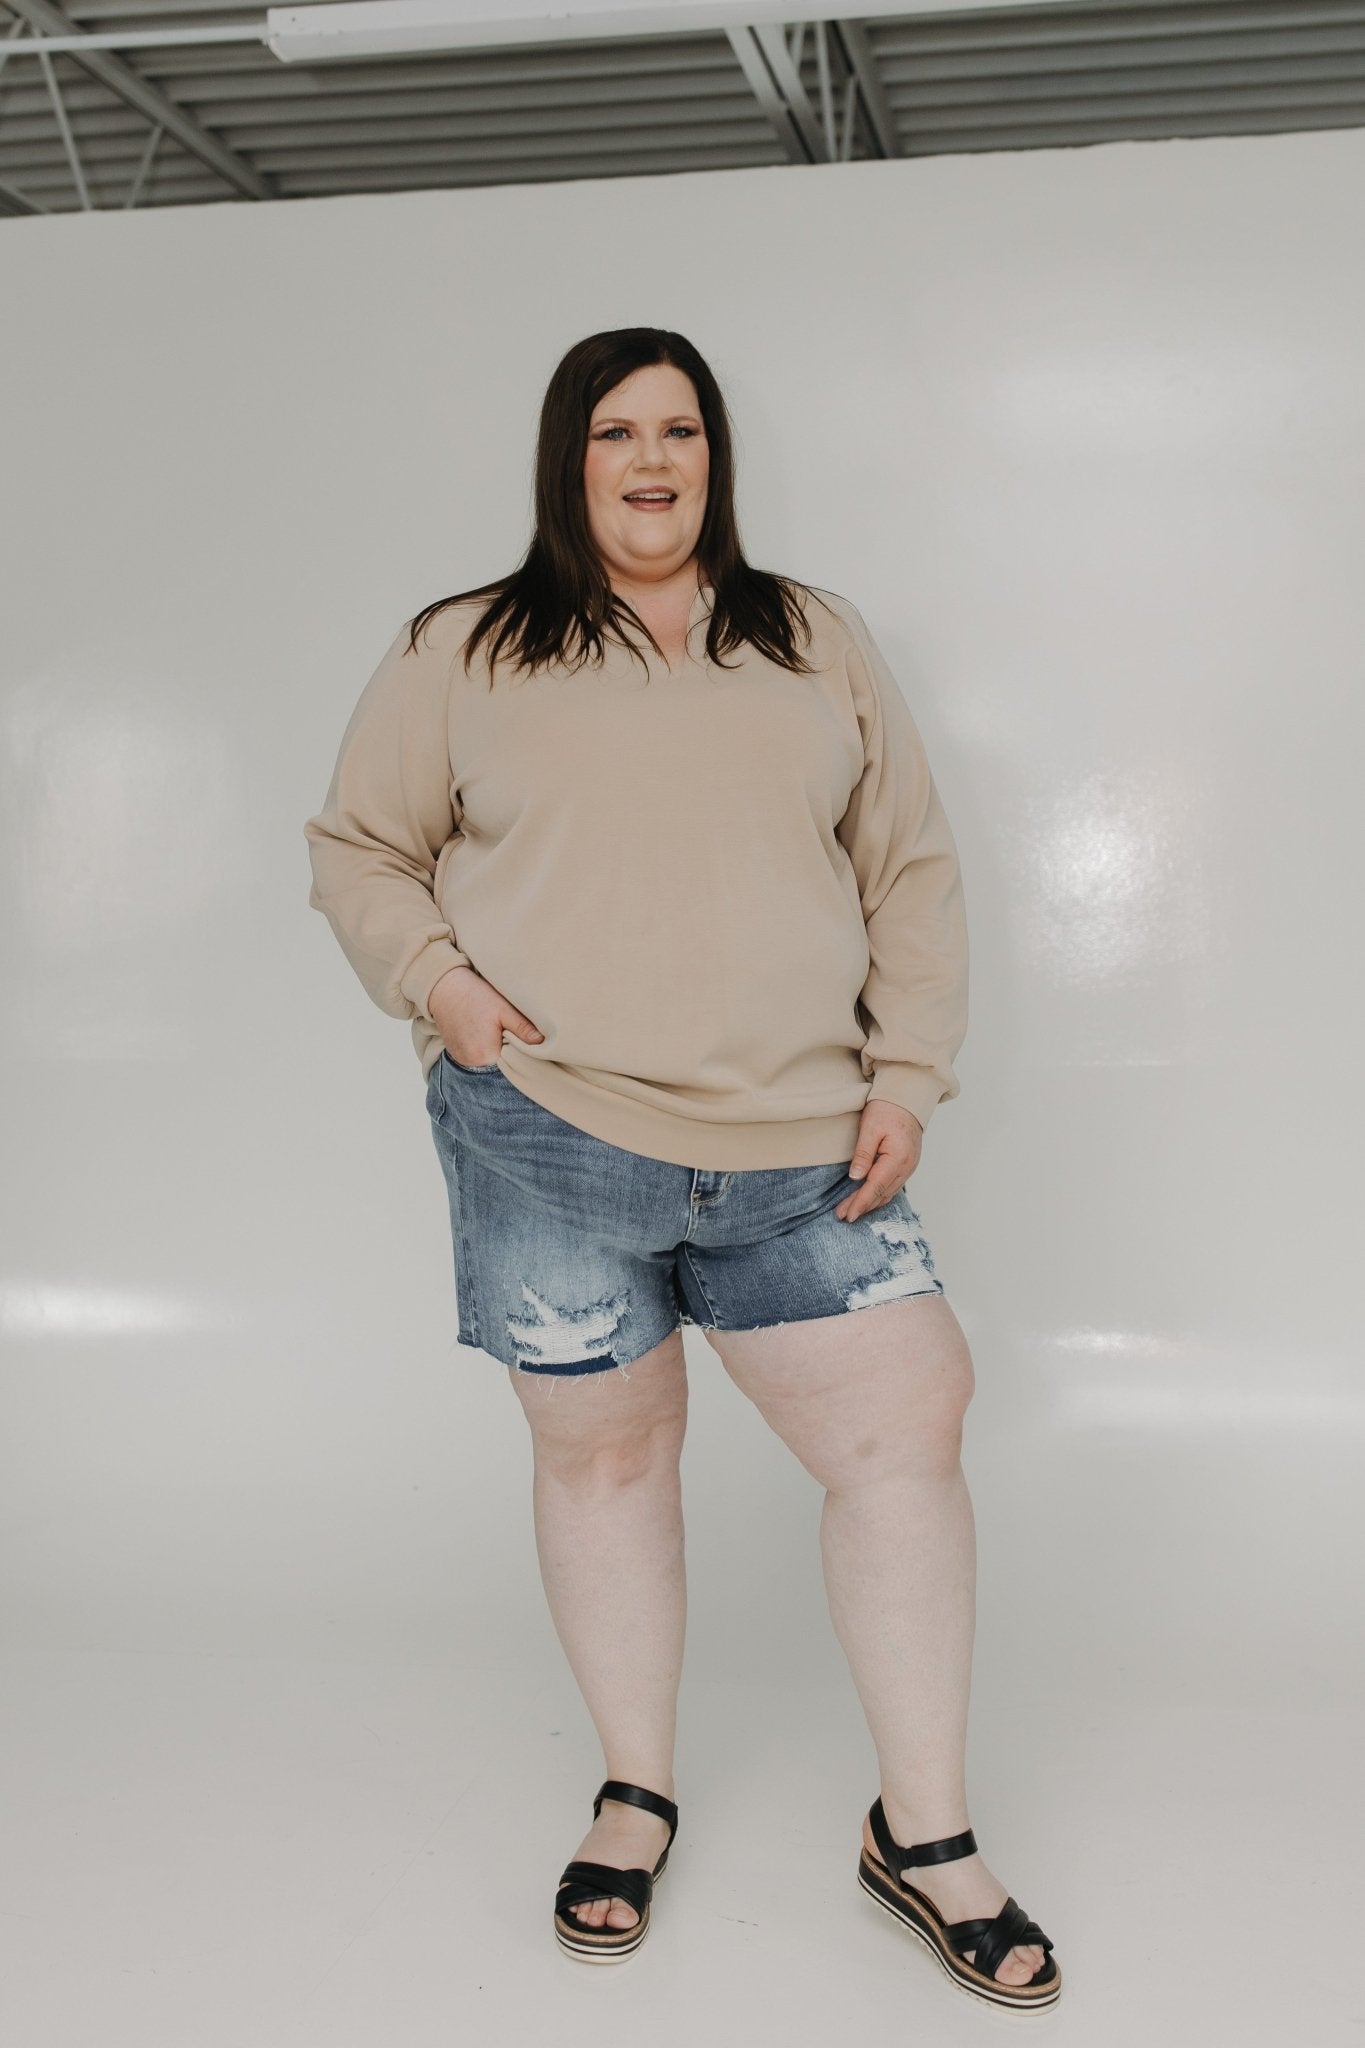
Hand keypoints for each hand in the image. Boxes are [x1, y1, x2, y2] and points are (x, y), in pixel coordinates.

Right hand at [428, 964, 544, 1066]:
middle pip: (500, 1064)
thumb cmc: (475, 995)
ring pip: (488, 1061)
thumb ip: (523, 1028)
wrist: (445, 987)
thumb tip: (542, 1042)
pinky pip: (476, 1058)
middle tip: (509, 1031)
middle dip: (509, 1051)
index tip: (523, 1038)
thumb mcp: (503, 1008)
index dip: (520, 1051)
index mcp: (486, 1054)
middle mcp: (471, 1063)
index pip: (513, 1063)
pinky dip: (483, 1049)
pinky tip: (483, 1033)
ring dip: (495, 1050)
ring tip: (494, 1030)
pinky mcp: (456, 1055)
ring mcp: (461, 1060)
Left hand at [834, 1100, 923, 1220]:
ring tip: (850, 1210)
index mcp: (898, 1158)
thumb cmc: (887, 1109)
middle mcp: (907, 1167)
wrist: (907, 1099)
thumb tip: (855, 1178)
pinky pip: (892, 1186)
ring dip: (870, 1203)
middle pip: (882, 1193)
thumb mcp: (870, 1128)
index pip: (876, 1187)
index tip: (848, 1215)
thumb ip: (863, 1154)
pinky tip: (868, 1199)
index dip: (861, 1203)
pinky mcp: (906, 1165)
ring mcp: (909, 1167)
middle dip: (862, 1206)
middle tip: (841, 1216)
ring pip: (888, 1192)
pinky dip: (879, 1195)